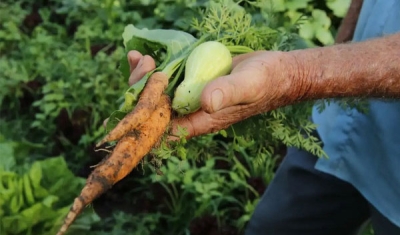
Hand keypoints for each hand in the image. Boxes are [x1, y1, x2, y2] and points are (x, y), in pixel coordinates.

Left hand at [127, 50, 296, 138]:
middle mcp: (191, 111)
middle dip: (140, 89)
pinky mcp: (191, 80)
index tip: (142, 90)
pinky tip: (142, 55)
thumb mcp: (249, 85)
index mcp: (201, 121)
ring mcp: (190, 95)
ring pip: (156, 93)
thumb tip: (206, 102)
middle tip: (143, 64)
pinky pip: (166, 78)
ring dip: (142, 77)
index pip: (164, 128)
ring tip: (139, 56)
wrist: (275, 71)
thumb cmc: (265, 81)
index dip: (146, 115)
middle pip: (154, 109)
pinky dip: (151, 68)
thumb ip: (228, 93)